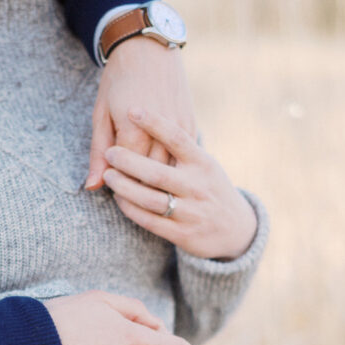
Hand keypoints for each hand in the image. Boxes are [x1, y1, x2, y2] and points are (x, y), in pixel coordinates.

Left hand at [86, 39, 196, 190]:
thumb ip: (98, 153)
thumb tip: (92, 186)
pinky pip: (182, 159)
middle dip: (137, 187)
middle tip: (127, 189)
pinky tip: (163, 173)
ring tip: (143, 184)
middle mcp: (160, 134)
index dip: (117, 183)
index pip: (126, 174)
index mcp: (134, 131)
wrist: (149, 48)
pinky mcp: (190, 127)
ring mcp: (179, 131)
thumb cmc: (118, 80)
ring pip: (169, 172)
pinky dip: (172, 169)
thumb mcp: (101, 115)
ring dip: (156, 182)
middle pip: (149, 178)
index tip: (111, 184)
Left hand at [102, 109, 258, 260]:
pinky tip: (119, 198)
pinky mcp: (182, 234)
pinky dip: (130, 208)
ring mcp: (191, 212)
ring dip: (124, 187)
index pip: (177, 139)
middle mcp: (198, 187)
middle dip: (128, 162)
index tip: (133, 110)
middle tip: (110, 152)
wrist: (236, 229)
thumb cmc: (210, 188)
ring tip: (107, 175)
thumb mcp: (205, 165)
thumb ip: (180, 151)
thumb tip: (149, 129)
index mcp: (204, 163)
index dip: (155, 123)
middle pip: (157, 173)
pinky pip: (149, 221)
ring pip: (149, 199)